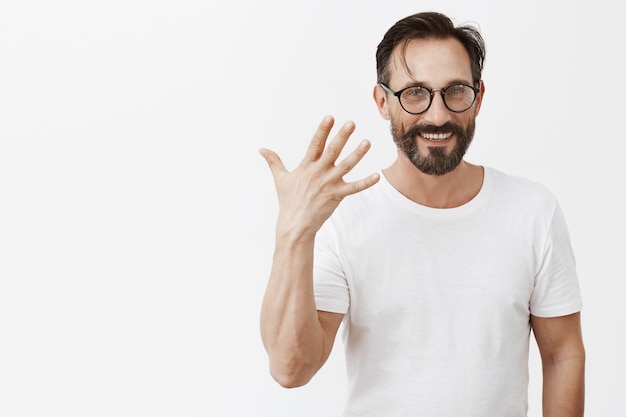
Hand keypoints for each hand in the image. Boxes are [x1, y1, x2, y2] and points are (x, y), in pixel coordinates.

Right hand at [259, 115, 379, 237]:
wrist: (295, 224)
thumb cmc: (288, 201)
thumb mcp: (280, 179)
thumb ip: (273, 161)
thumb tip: (262, 149)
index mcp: (306, 166)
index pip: (315, 144)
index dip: (323, 130)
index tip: (330, 118)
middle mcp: (318, 172)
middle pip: (332, 151)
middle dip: (342, 136)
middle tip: (351, 123)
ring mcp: (328, 184)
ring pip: (346, 166)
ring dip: (357, 154)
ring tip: (367, 142)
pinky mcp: (336, 196)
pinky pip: (354, 188)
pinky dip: (365, 183)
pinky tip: (377, 176)